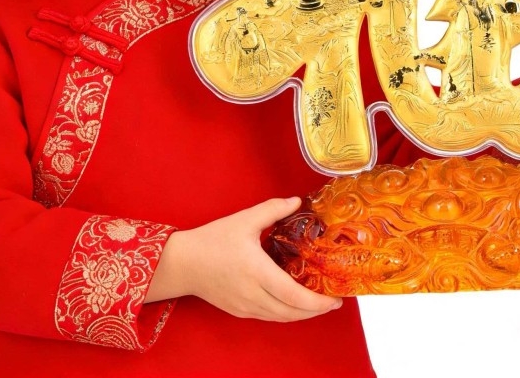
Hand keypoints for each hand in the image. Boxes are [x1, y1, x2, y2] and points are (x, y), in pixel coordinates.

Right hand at [147, 197, 341, 321]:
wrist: (183, 263)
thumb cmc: (212, 240)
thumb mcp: (244, 219)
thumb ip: (273, 209)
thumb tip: (296, 201)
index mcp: (258, 272)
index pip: (294, 296)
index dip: (318, 301)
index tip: (336, 298)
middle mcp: (254, 294)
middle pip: (292, 313)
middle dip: (316, 311)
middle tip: (333, 301)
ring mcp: (246, 306)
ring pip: (281, 318)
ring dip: (301, 314)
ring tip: (317, 303)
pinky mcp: (239, 311)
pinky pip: (269, 317)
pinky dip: (285, 313)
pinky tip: (292, 303)